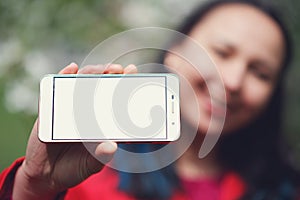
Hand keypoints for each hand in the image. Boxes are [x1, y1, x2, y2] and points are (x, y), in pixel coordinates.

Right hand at [12, 63, 136, 199]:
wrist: (46, 175)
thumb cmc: (74, 167)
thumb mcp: (91, 164)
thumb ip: (101, 156)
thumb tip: (111, 147)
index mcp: (102, 121)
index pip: (115, 98)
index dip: (124, 83)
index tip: (133, 71)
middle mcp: (88, 110)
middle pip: (100, 84)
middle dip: (110, 73)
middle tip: (118, 69)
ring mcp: (70, 107)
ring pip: (81, 82)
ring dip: (92, 72)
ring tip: (101, 69)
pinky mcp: (52, 109)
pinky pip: (56, 89)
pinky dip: (63, 76)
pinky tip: (71, 69)